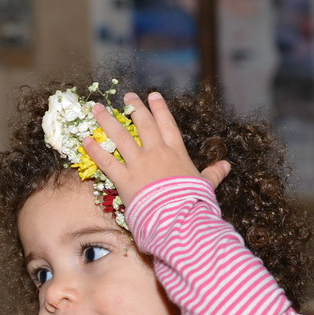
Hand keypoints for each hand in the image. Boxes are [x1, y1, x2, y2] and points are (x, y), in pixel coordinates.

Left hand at [84, 92, 231, 207]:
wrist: (180, 218)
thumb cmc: (194, 203)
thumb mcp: (206, 185)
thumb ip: (214, 173)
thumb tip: (227, 165)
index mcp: (177, 153)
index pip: (167, 125)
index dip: (159, 109)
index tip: (153, 96)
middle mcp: (156, 153)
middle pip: (143, 125)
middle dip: (134, 108)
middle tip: (127, 97)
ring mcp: (139, 164)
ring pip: (121, 137)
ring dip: (107, 121)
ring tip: (97, 108)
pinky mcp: (124, 179)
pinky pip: (106, 162)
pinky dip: (95, 150)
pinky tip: (85, 140)